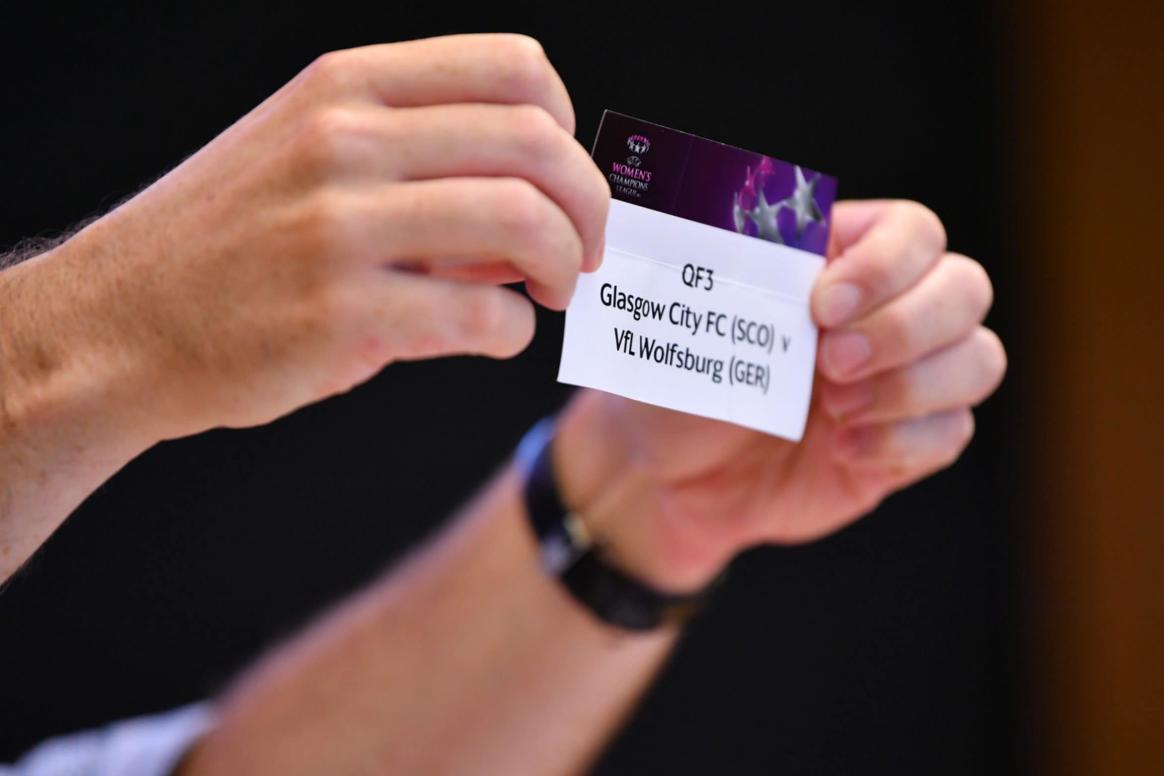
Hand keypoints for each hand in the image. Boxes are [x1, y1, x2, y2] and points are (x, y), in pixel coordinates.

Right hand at [19, 34, 607, 442]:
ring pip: (522, 220)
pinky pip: (483, 315)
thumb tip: (535, 205)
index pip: (514, 69)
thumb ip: (417, 160)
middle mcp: (346, 140)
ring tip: (549, 292)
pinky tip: (492, 334)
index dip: (566, 128)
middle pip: (536, 143)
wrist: (120, 323)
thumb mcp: (308, 156)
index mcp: (347, 86)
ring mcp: (340, 225)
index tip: (564, 182)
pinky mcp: (342, 314)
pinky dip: (512, 331)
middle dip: (589, 206)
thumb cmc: (231, 242)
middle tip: (584, 252)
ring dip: (564, 265)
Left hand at [555, 201, 1005, 590]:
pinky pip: (953, 432)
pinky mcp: (911, 441)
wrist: (670, 476)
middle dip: (906, 326)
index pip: (914, 231)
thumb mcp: (682, 313)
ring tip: (834, 410)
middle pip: (966, 288)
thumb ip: (706, 257)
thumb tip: (651, 179)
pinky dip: (902, 440)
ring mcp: (908, 377)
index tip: (821, 306)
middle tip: (831, 363)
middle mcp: (889, 309)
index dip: (885, 264)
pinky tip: (843, 449)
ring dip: (912, 386)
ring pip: (979, 359)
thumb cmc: (675, 379)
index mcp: (839, 257)